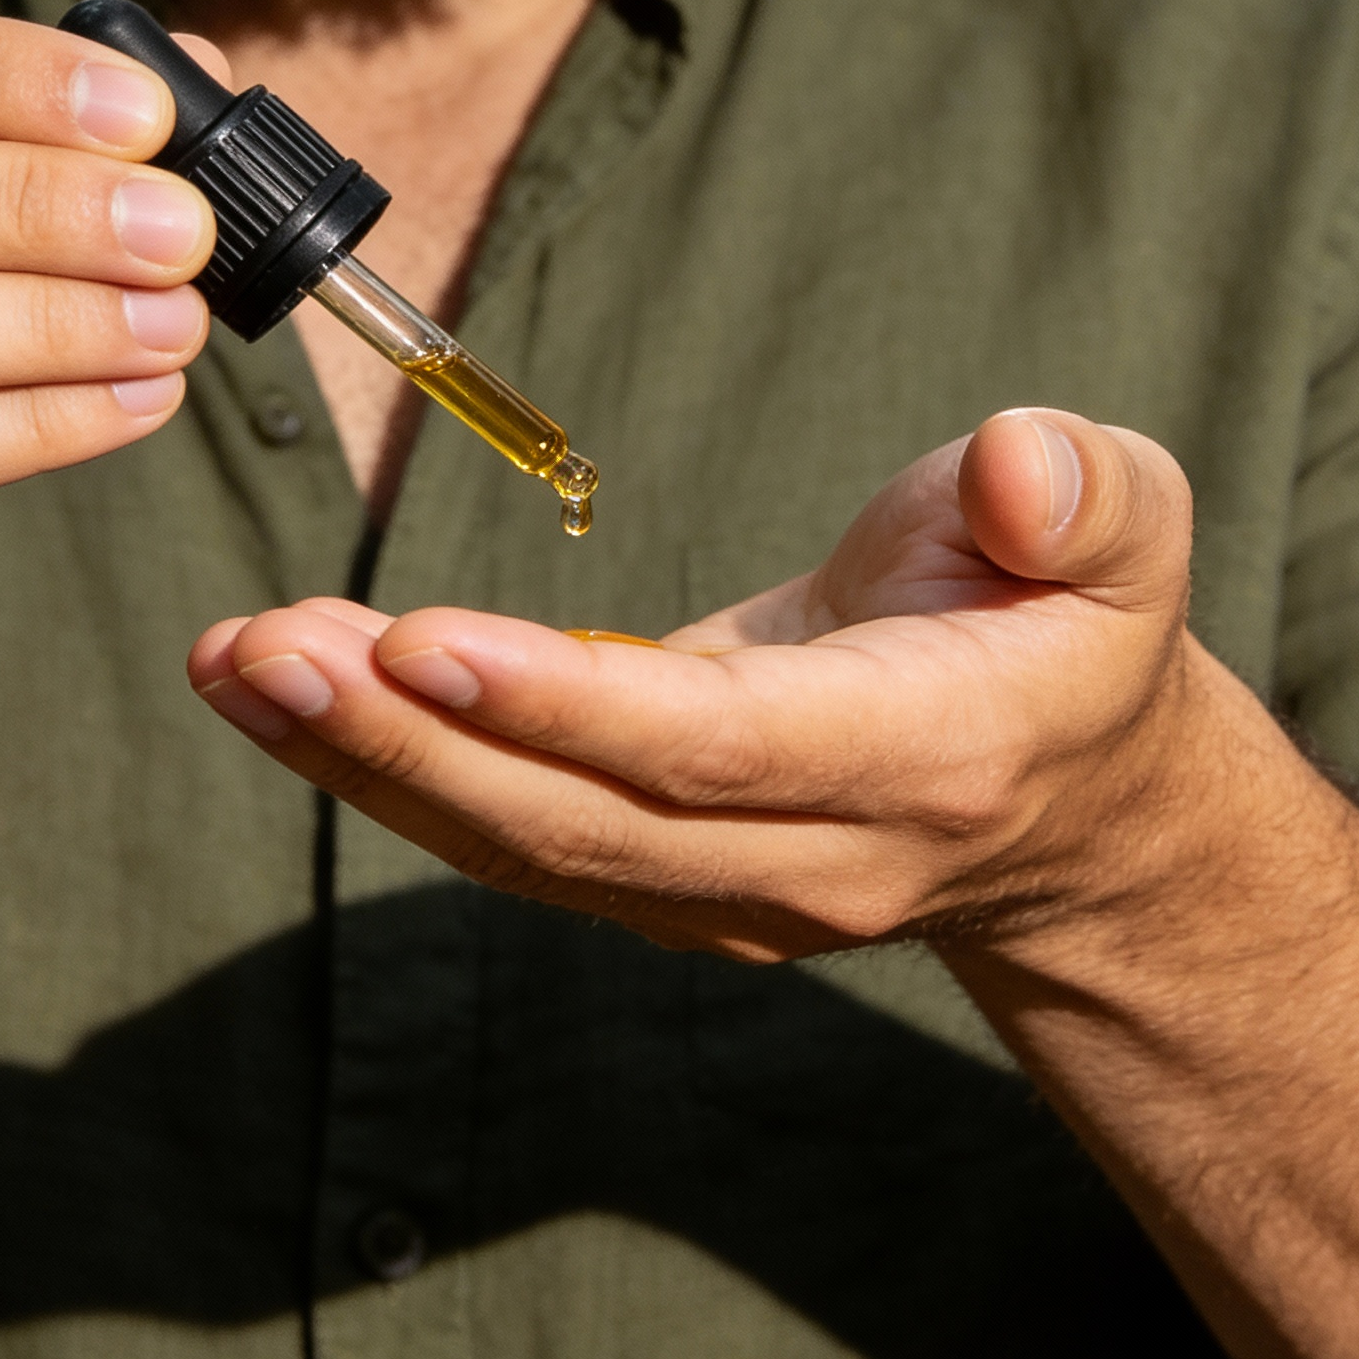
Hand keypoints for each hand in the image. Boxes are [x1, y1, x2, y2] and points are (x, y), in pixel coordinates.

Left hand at [182, 410, 1209, 959]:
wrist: (1068, 797)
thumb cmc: (1073, 618)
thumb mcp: (1129, 530)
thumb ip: (1085, 495)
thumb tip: (1018, 461)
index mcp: (919, 757)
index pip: (714, 748)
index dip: (563, 706)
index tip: (421, 643)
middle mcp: (807, 859)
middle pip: (577, 818)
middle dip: (405, 740)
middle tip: (265, 647)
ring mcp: (720, 896)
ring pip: (515, 845)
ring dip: (356, 758)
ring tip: (229, 660)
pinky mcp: (650, 886)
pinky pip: (497, 838)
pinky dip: (374, 767)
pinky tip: (268, 689)